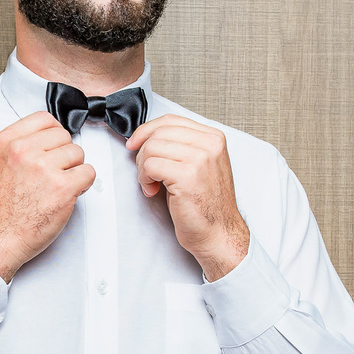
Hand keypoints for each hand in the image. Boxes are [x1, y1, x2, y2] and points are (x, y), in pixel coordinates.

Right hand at [0, 111, 96, 281]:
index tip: (54, 147)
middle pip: (64, 136)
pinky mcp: (62, 187)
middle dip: (63, 154)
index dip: (54, 134)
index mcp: (7, 141)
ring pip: (78, 153)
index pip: (44, 119)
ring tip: (57, 185)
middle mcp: (24, 151)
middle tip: (53, 173)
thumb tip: (42, 136)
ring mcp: (44, 168)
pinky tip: (68, 193)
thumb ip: (16, 144)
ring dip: (73, 169)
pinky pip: (88, 173)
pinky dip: (83, 183)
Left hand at [126, 114, 249, 281]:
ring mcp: (200, 159)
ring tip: (152, 184)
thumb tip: (148, 136)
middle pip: (158, 133)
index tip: (135, 143)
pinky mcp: (187, 175)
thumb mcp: (199, 165)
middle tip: (146, 173)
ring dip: (143, 168)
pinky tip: (153, 191)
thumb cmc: (206, 204)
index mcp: (213, 138)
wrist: (219, 232)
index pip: (170, 120)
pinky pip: (150, 165)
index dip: (147, 130)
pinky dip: (144, 179)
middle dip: (143, 153)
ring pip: (151, 148)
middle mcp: (209, 145)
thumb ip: (181, 146)